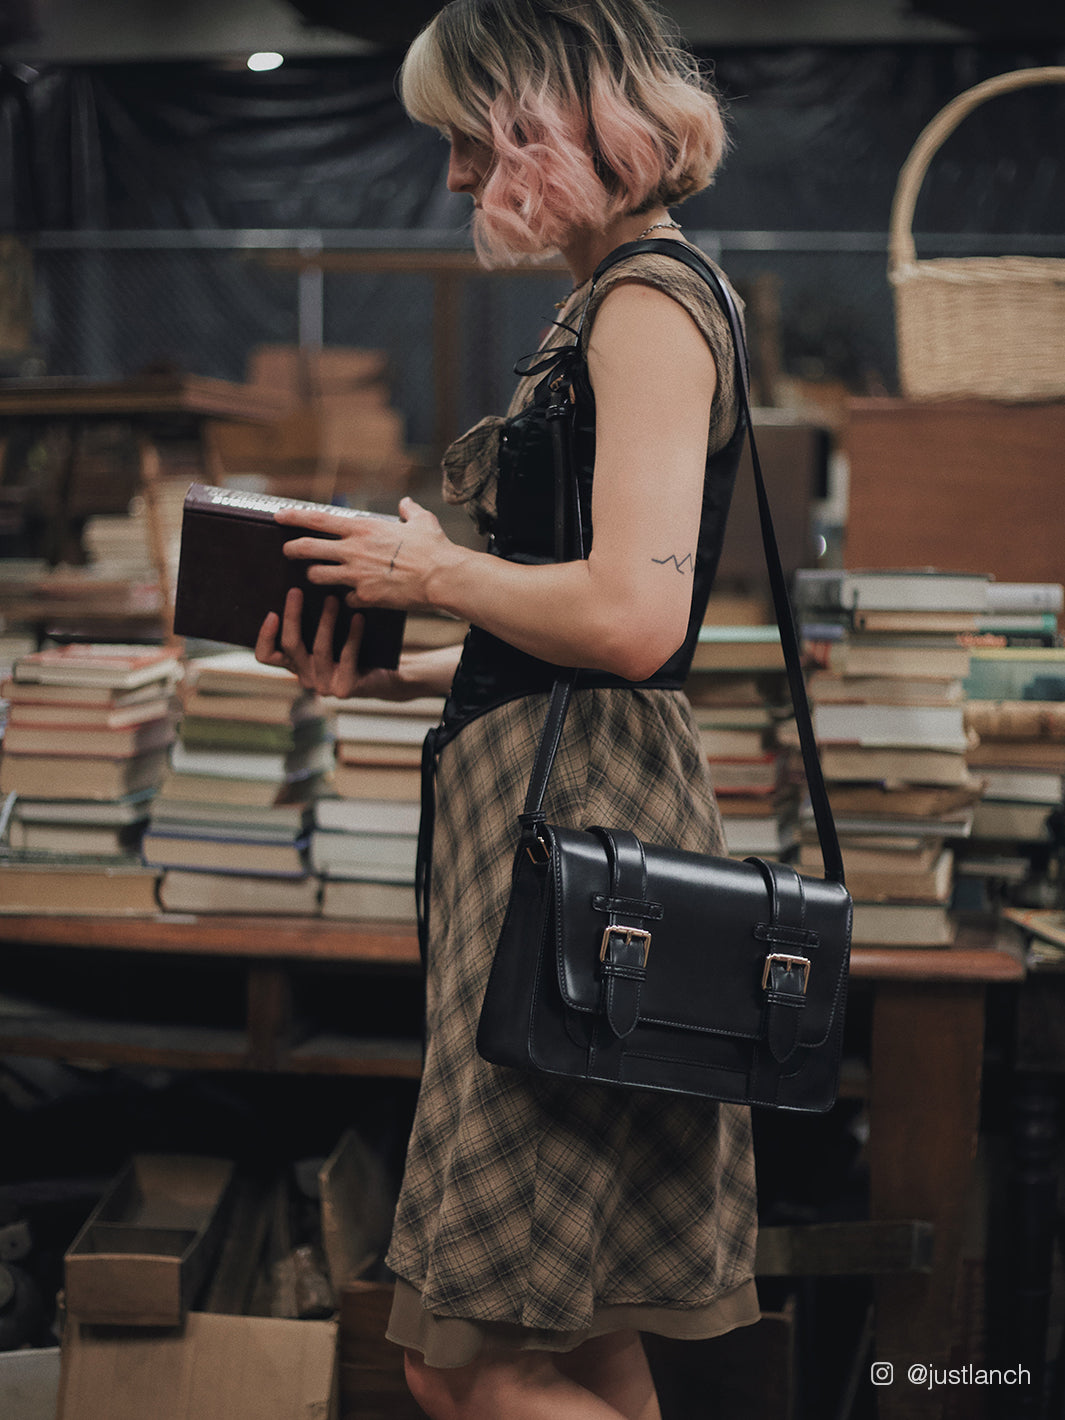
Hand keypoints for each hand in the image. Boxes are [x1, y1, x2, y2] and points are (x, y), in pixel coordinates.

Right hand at [255, 587, 400, 699]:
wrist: (384, 678)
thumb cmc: (354, 650)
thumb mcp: (330, 636)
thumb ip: (312, 622)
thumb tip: (303, 586)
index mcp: (295, 664)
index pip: (266, 656)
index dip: (265, 636)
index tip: (272, 612)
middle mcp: (305, 677)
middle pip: (290, 645)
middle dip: (292, 615)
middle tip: (296, 590)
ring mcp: (323, 685)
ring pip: (319, 648)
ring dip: (326, 620)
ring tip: (332, 598)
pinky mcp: (344, 688)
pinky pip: (347, 656)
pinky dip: (353, 634)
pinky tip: (359, 617)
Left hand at [276, 496, 454, 611]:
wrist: (442, 577)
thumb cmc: (434, 547)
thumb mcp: (422, 521)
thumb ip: (409, 511)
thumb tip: (406, 503)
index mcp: (362, 528)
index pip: (318, 520)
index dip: (294, 517)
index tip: (278, 516)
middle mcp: (353, 550)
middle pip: (307, 549)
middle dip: (292, 550)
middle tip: (287, 551)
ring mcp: (356, 575)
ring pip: (317, 576)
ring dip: (315, 576)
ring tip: (318, 576)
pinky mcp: (365, 597)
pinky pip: (347, 599)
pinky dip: (350, 598)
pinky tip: (356, 598)